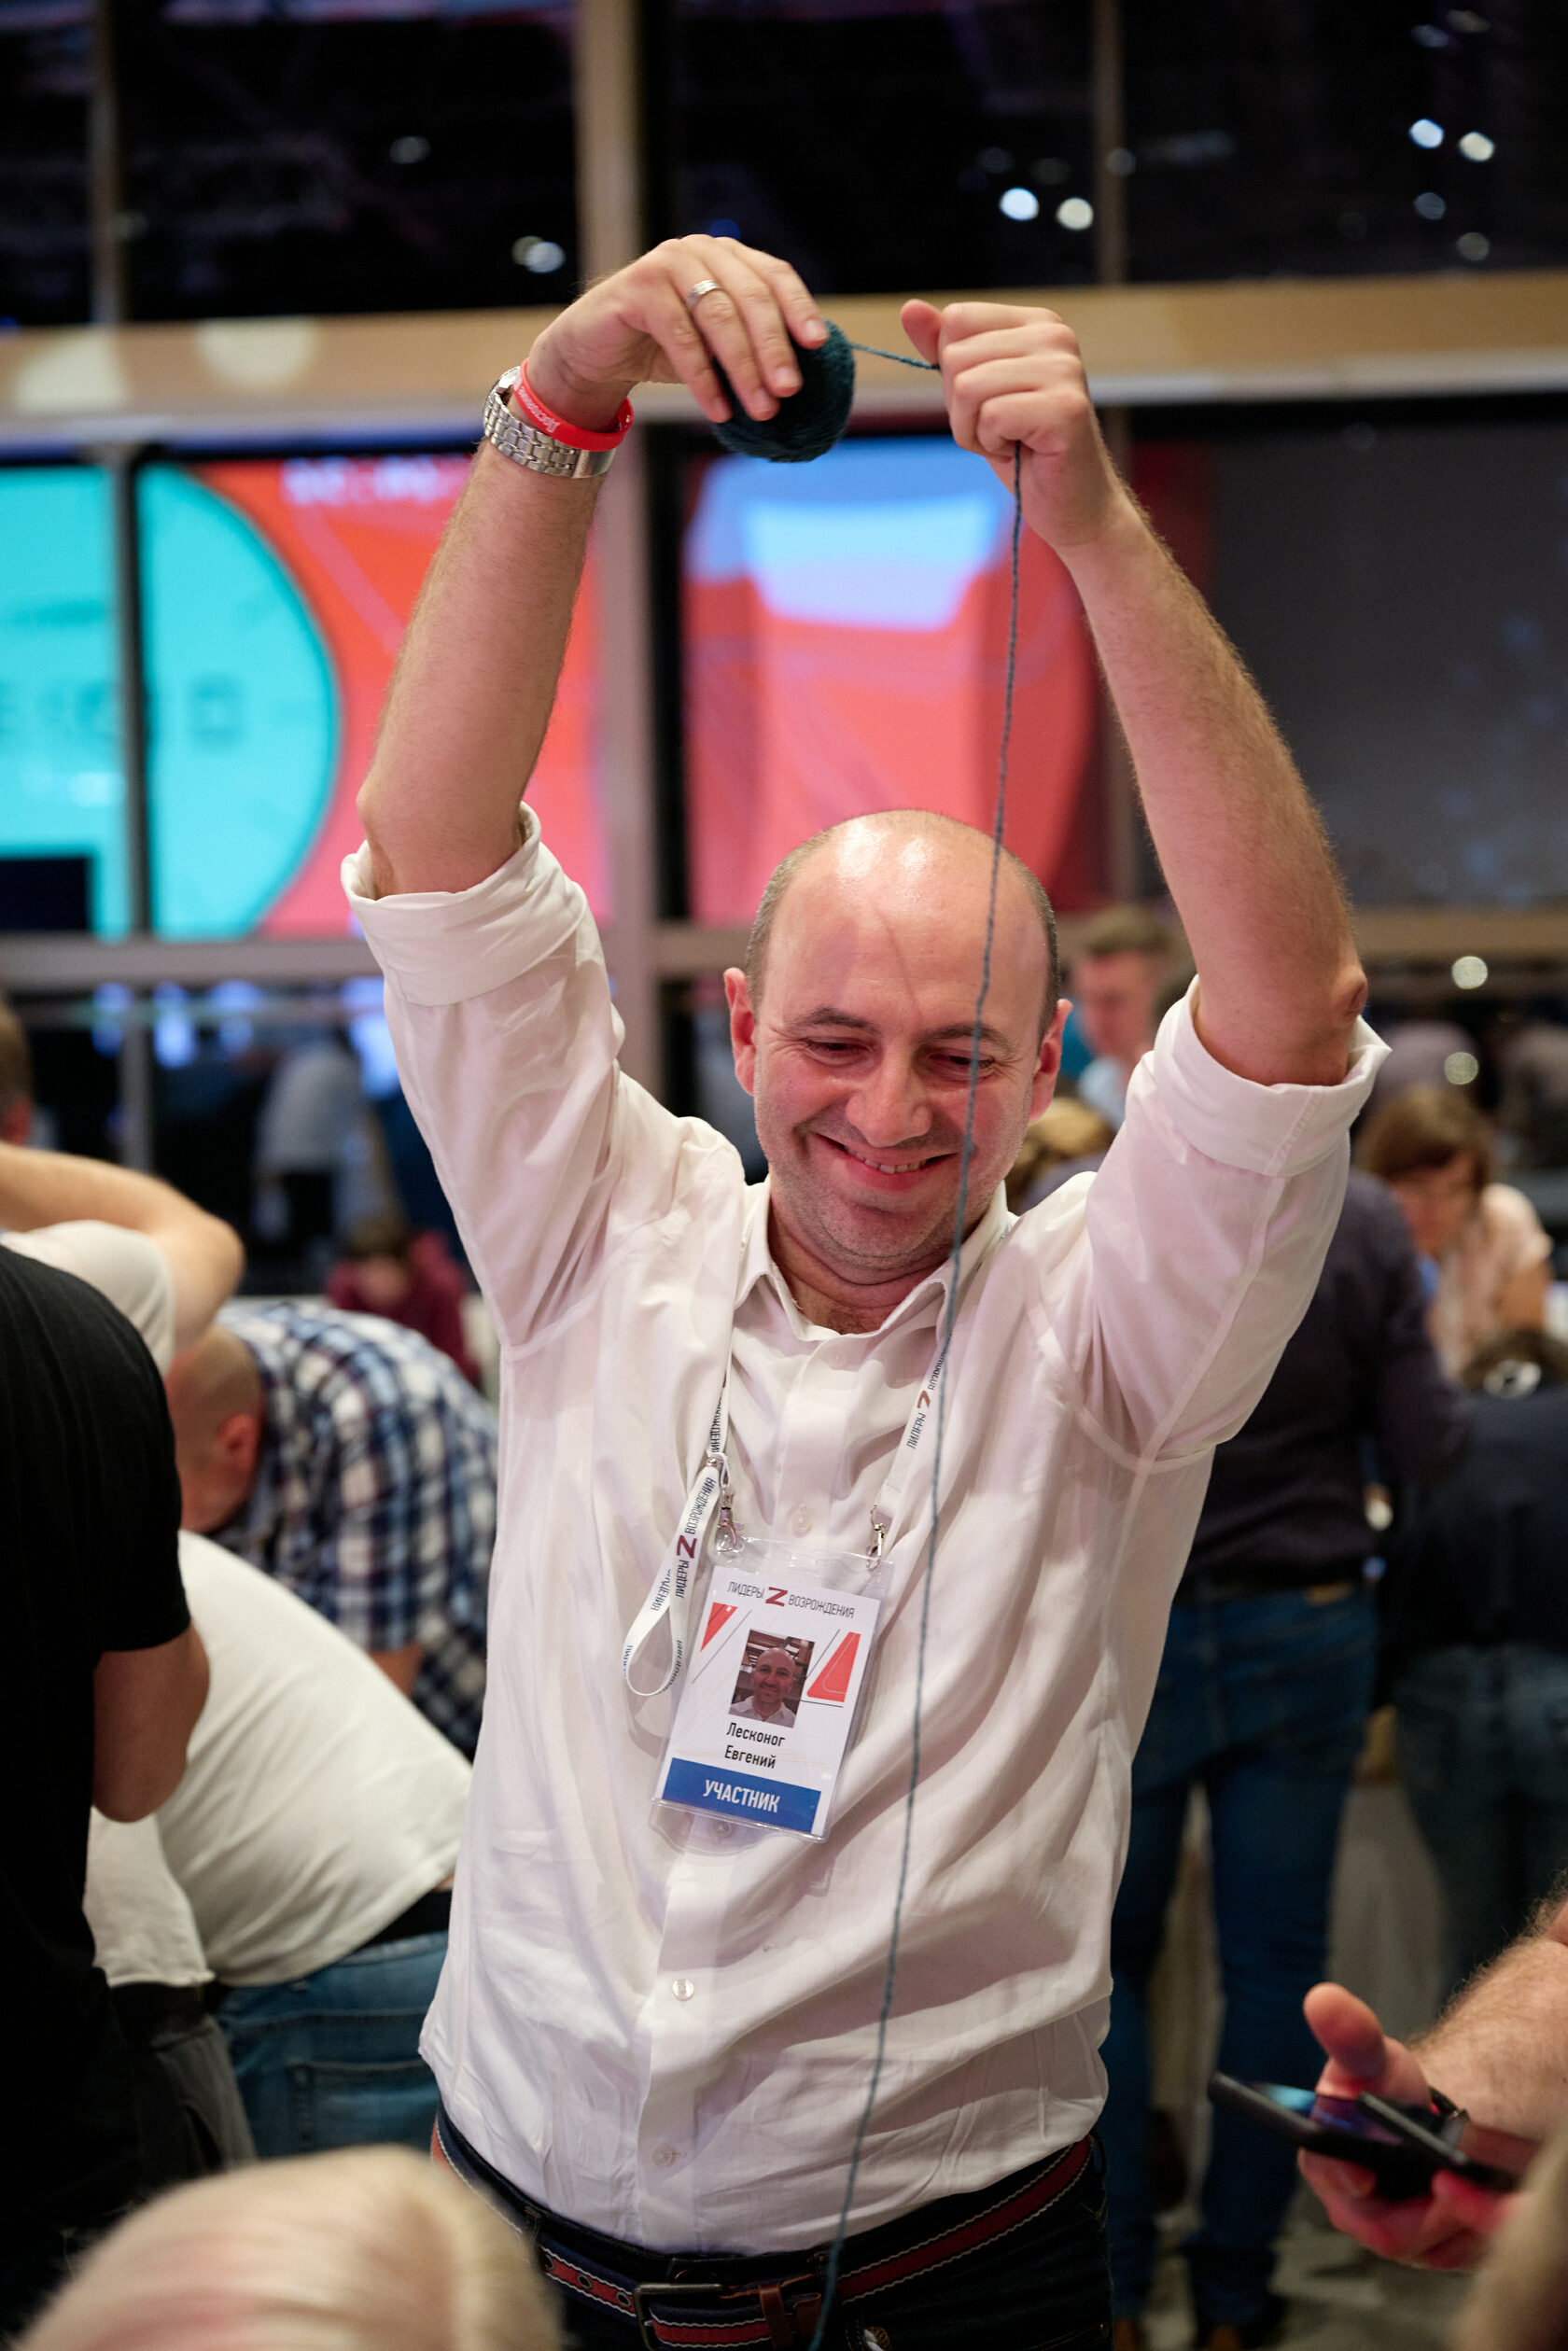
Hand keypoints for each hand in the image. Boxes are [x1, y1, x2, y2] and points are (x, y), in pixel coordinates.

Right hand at [525, 237, 826, 434]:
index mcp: (728, 257)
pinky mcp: (638, 289)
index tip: (817, 345)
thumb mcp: (716, 346)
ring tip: (761, 410)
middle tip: (789, 391)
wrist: (595, 354)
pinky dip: (703, 377)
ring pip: (718, 317)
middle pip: (751, 298)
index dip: (799, 308)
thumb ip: (752, 346)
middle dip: (774, 349)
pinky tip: (718, 409)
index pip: (774, 275)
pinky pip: (681, 336)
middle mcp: (700, 251)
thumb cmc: (664, 349)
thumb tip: (801, 376)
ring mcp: (667, 264)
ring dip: (744, 369)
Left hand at [900, 298, 1127, 552]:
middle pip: (956, 356)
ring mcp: (1064, 369)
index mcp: (1037, 322)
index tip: (988, 401)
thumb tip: (909, 309)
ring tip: (1009, 440)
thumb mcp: (973, 394)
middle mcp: (1055, 335)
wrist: (1071, 503)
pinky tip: (1022, 452)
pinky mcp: (1065, 409)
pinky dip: (992, 445)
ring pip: (967, 387)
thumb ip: (944, 349)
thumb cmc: (1022, 448)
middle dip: (961, 407)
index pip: (956, 320)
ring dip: (974, 429)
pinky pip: (990, 416)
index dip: (954, 372)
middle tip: (1000, 429)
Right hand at [1299, 1982, 1519, 2267]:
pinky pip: (1459, 2252)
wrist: (1420, 2114)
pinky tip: (1478, 2193)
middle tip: (1449, 2176)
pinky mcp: (1432, 2251)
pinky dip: (1477, 2223)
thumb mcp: (1371, 2055)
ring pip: (1432, 2245)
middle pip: (1390, 2230)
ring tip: (1466, 2176)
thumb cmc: (1385, 2086)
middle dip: (1427, 2206)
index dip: (1343, 2179)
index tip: (1364, 2174)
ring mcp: (1395, 2235)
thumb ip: (1349, 2032)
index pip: (1325, 2177)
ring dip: (1458, 2210)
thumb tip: (1322, 2000)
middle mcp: (1355, 2210)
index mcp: (1325, 2162)